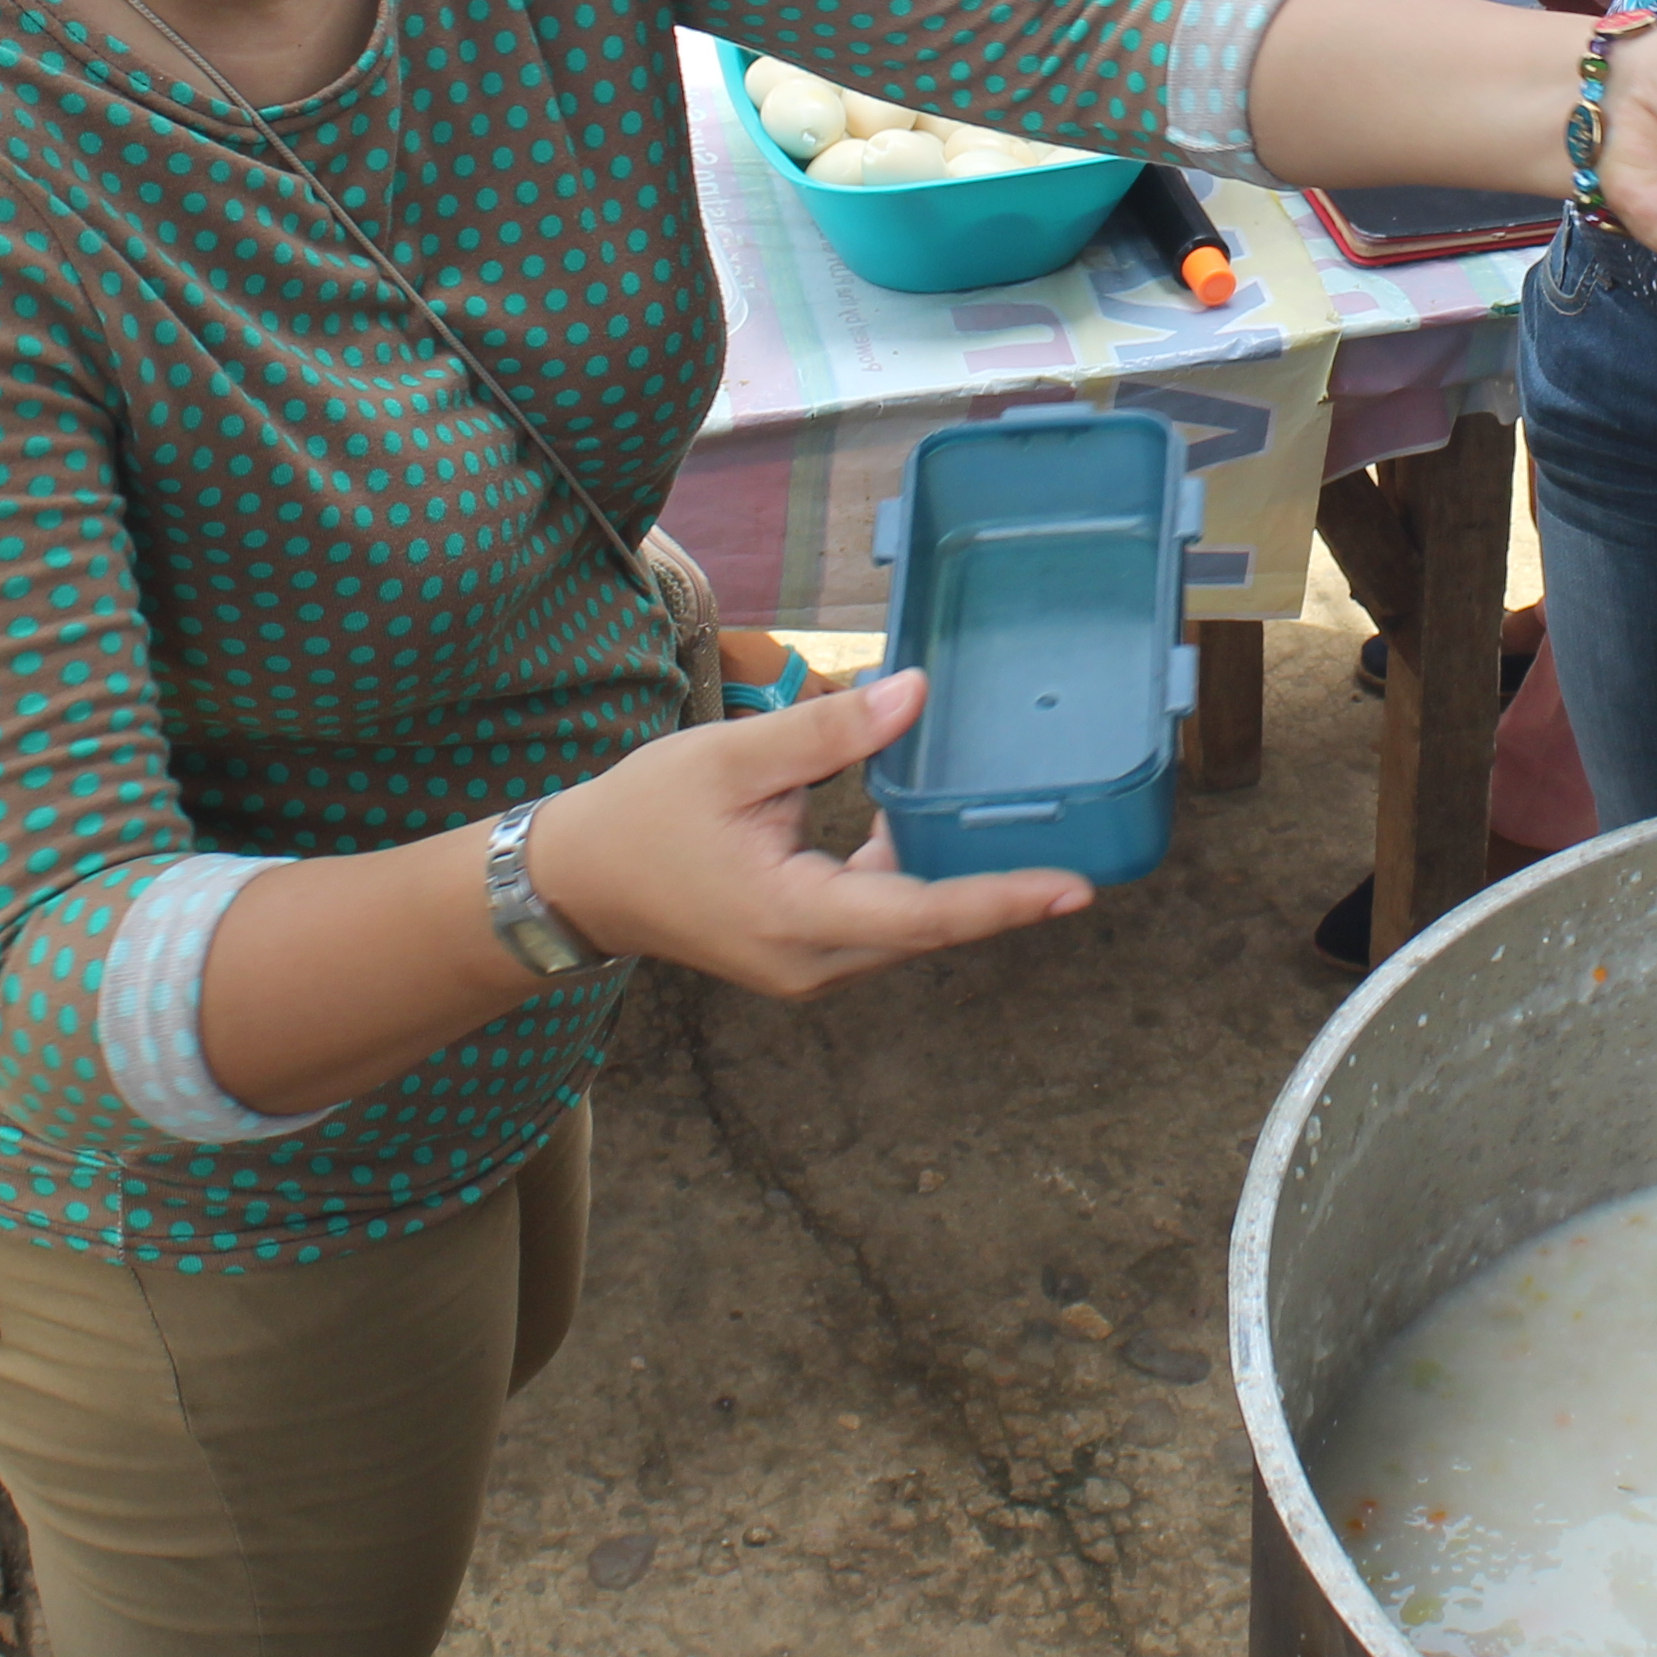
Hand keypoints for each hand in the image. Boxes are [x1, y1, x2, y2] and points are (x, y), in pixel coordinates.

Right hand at [522, 668, 1095, 996]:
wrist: (578, 880)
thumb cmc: (645, 815)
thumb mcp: (732, 760)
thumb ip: (828, 731)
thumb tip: (917, 692)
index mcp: (795, 918)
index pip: (924, 915)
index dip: (1002, 901)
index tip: (1075, 890)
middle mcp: (813, 960)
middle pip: (930, 926)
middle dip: (999, 889)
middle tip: (1078, 848)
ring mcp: (809, 964)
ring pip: (908, 924)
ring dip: (956, 881)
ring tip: (1021, 829)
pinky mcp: (804, 950)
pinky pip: (881, 917)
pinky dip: (913, 878)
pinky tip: (931, 823)